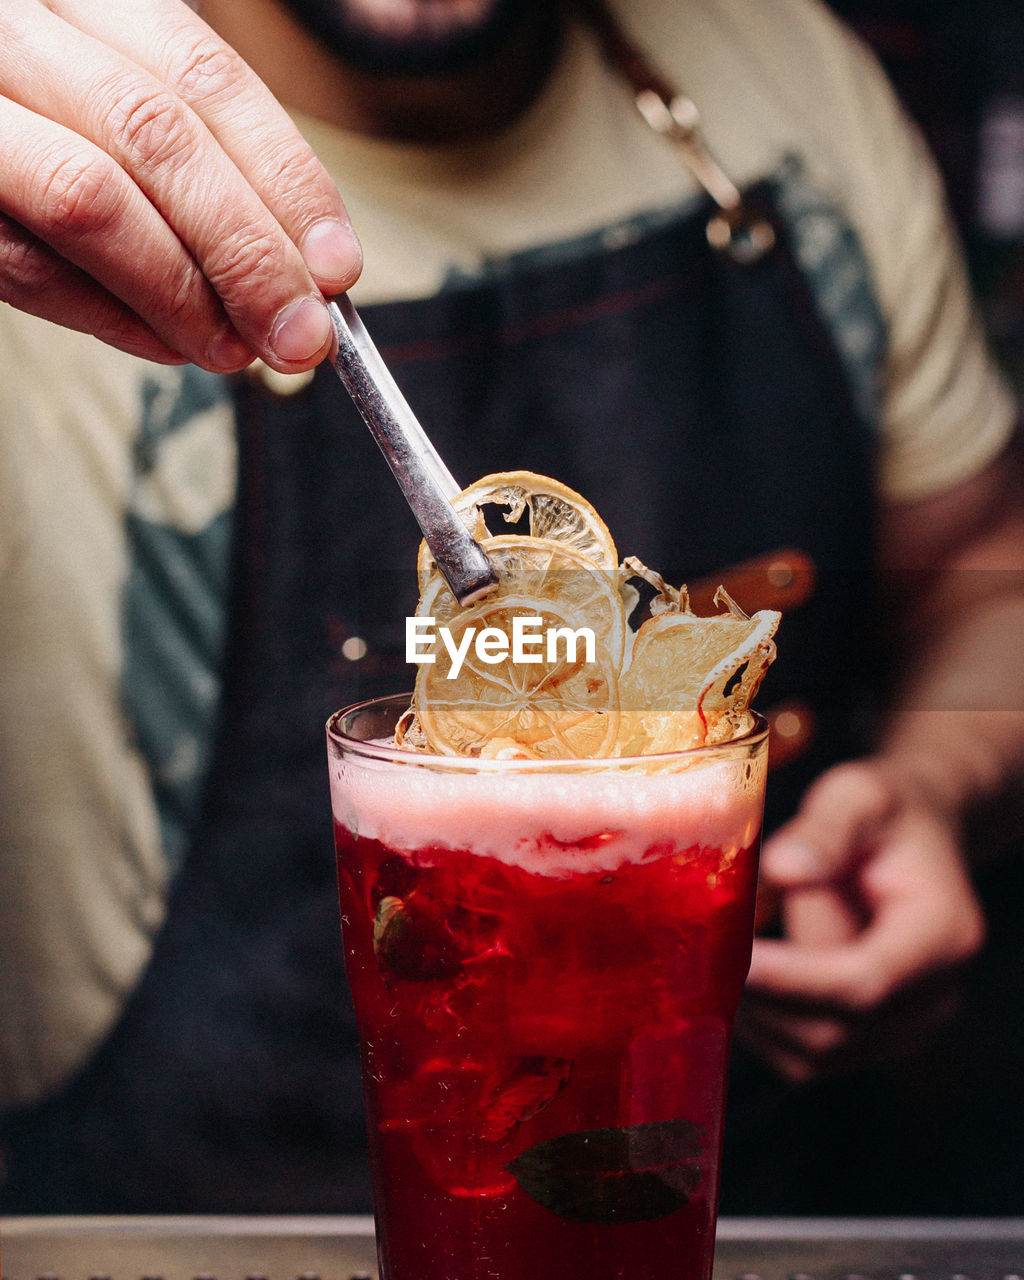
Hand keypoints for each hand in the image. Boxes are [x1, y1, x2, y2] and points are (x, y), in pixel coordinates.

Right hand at [0, 0, 360, 370]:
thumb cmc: (34, 113)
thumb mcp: (116, 96)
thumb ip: (197, 163)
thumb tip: (303, 273)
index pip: (207, 77)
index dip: (286, 180)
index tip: (338, 267)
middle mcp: (14, 26)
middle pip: (157, 138)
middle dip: (247, 253)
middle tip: (303, 337)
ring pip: (90, 199)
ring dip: (181, 296)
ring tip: (238, 351)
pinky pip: (22, 262)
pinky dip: (107, 318)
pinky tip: (164, 344)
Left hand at [740, 760, 984, 1082]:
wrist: (906, 838)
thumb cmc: (880, 812)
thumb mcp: (857, 795)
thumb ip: (825, 830)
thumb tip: (784, 869)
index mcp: (943, 933)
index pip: (865, 981)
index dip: (793, 978)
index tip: (730, 958)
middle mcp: (934, 996)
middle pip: (834, 1028)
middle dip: (761, 993)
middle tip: (699, 945)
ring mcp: (904, 1027)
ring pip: (811, 1052)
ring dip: (754, 1008)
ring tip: (718, 946)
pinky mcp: (867, 1040)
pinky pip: (803, 1055)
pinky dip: (761, 1023)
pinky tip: (734, 970)